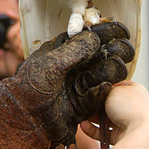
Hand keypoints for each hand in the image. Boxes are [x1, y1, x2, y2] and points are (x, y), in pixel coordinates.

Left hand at [0, 19, 133, 148]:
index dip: (108, 32)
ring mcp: (81, 84)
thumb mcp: (51, 63)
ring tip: (116, 67)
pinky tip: (103, 87)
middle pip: (104, 54)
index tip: (121, 31)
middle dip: (116, 50)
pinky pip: (100, 95)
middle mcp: (76, 66)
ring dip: (113, 69)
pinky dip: (103, 91)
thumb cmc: (31, 86)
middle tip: (123, 50)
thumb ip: (75, 49)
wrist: (25, 118)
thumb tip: (95, 37)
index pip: (91, 37)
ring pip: (106, 74)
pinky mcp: (84, 104)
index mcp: (65, 50)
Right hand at [80, 81, 148, 145]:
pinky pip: (105, 132)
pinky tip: (83, 125)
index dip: (103, 87)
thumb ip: (102, 91)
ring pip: (107, 118)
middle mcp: (134, 106)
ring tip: (81, 115)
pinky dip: (94, 129)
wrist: (140, 133)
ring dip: (93, 117)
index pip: (117, 86)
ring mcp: (129, 122)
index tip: (91, 89)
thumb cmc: (130, 108)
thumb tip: (94, 95)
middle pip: (110, 103)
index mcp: (136, 90)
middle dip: (96, 105)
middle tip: (84, 103)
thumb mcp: (112, 91)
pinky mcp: (122, 136)